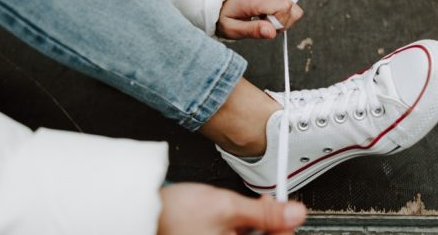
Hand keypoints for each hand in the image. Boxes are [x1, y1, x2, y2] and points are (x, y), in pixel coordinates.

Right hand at [157, 183, 306, 234]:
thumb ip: (266, 214)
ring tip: (239, 211)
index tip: (286, 210)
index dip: (285, 226)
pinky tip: (230, 220)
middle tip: (262, 206)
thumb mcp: (227, 207)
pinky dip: (236, 231)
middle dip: (266, 225)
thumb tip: (294, 214)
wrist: (142, 212)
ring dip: (250, 227)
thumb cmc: (174, 214)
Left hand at [217, 0, 303, 38]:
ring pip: (289, 6)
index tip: (267, 29)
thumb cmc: (224, 15)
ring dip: (280, 17)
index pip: (284, 8)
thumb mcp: (232, 29)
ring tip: (262, 19)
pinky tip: (263, 13)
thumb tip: (272, 33)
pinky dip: (277, 11)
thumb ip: (253, 31)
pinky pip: (284, 2)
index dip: (281, 23)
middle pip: (291, 7)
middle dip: (283, 22)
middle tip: (265, 26)